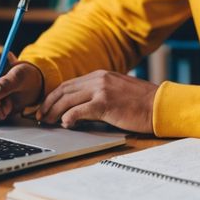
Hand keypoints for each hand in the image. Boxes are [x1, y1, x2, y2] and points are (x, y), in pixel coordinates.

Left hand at [39, 70, 157, 134]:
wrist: (160, 104)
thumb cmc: (141, 103)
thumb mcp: (117, 91)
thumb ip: (99, 95)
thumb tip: (79, 109)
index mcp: (100, 75)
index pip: (68, 84)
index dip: (53, 96)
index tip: (44, 107)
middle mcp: (98, 79)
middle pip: (64, 90)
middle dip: (48, 104)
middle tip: (39, 116)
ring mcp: (101, 90)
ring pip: (68, 99)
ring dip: (54, 111)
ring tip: (47, 122)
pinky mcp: (106, 103)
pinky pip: (80, 110)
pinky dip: (69, 117)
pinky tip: (65, 124)